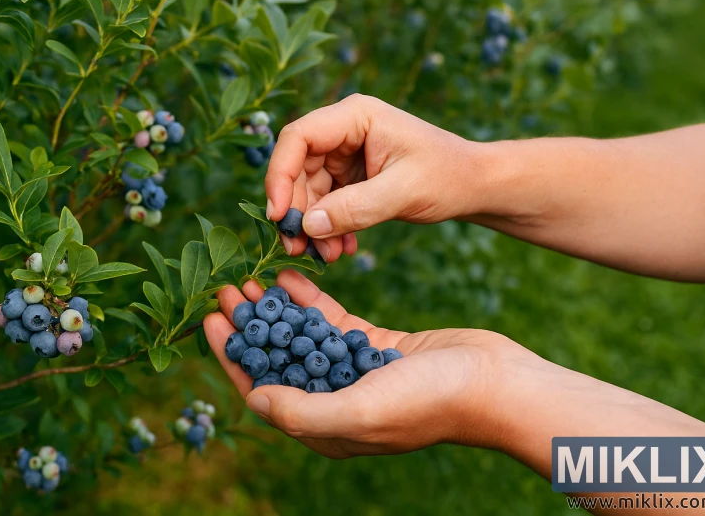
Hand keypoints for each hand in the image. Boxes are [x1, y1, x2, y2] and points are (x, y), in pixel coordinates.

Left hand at [203, 270, 533, 457]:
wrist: (495, 383)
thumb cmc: (430, 404)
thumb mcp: (360, 412)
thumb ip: (302, 411)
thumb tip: (252, 398)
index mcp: (326, 426)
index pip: (263, 390)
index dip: (232, 357)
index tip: (208, 320)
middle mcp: (336, 400)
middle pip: (277, 359)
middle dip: (248, 326)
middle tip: (225, 288)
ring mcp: (356, 371)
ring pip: (302, 336)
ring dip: (274, 309)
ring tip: (249, 278)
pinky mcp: (377, 345)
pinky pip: (333, 321)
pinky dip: (310, 299)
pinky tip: (290, 277)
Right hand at [264, 94, 485, 262]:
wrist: (474, 186)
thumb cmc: (448, 176)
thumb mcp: (403, 193)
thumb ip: (355, 208)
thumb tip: (308, 226)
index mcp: (355, 116)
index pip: (298, 137)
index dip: (280, 174)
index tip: (279, 215)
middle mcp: (344, 131)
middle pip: (297, 166)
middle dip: (295, 210)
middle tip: (298, 249)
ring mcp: (345, 154)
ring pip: (307, 189)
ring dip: (312, 226)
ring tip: (328, 255)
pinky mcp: (350, 177)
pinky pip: (325, 203)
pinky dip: (328, 227)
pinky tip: (341, 249)